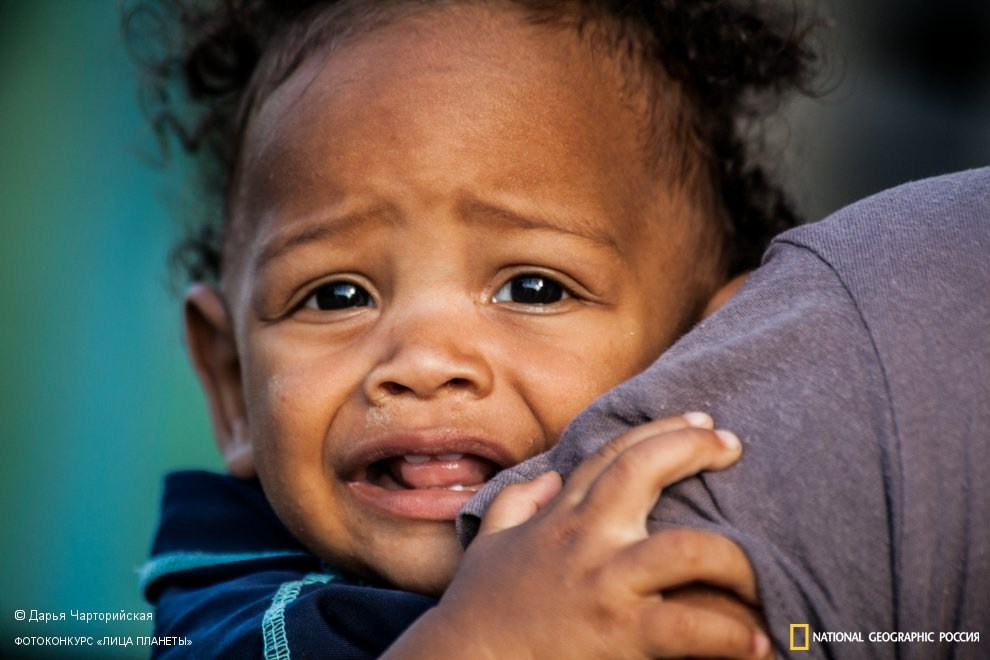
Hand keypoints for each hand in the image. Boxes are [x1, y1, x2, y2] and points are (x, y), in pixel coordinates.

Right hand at [386, 413, 769, 658]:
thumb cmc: (478, 608)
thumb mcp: (488, 543)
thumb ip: (516, 504)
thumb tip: (548, 477)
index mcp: (560, 516)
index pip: (612, 456)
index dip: (659, 430)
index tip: (701, 420)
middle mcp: (585, 537)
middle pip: (645, 472)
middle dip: (693, 449)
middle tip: (734, 446)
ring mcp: (604, 582)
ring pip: (687, 548)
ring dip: (735, 556)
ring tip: (764, 564)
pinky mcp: (619, 632)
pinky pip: (689, 627)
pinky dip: (730, 634)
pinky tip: (758, 642)